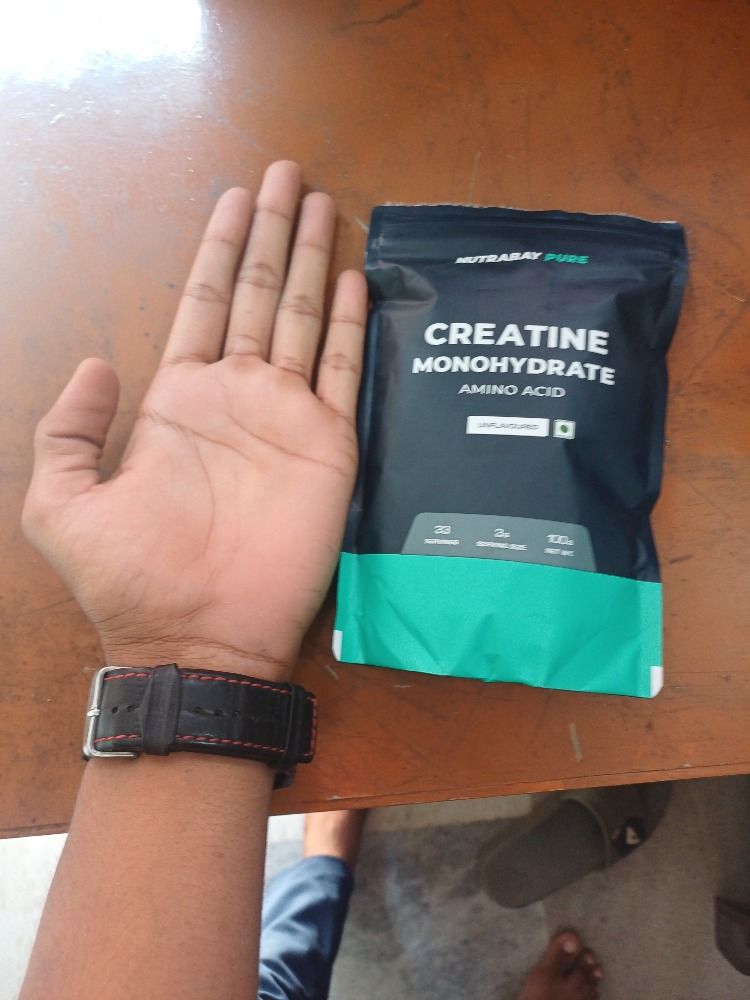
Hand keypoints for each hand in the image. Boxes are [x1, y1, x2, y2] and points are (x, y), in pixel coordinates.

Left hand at [22, 161, 366, 678]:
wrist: (198, 637)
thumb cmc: (131, 577)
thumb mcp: (61, 503)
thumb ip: (67, 428)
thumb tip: (98, 362)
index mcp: (179, 400)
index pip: (203, 302)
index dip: (218, 248)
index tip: (235, 197)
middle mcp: (237, 396)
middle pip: (257, 294)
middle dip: (273, 234)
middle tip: (288, 175)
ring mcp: (287, 417)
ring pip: (303, 318)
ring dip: (313, 261)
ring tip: (324, 205)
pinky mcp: (329, 445)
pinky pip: (342, 372)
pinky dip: (350, 324)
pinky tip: (354, 280)